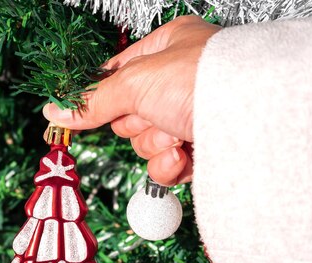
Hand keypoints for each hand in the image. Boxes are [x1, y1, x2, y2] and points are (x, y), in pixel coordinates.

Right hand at [43, 16, 220, 185]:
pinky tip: (186, 154)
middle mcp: (182, 81)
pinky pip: (168, 165)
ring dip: (157, 146)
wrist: (256, 118)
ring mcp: (193, 115)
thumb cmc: (204, 79)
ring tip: (179, 135)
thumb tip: (55, 111)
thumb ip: (93, 101)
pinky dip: (172, 166)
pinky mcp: (203, 148)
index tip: (81, 111)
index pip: (119, 74)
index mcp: (169, 49)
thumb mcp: (136, 82)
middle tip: (154, 115)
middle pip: (131, 114)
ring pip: (148, 143)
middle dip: (139, 124)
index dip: (103, 94)